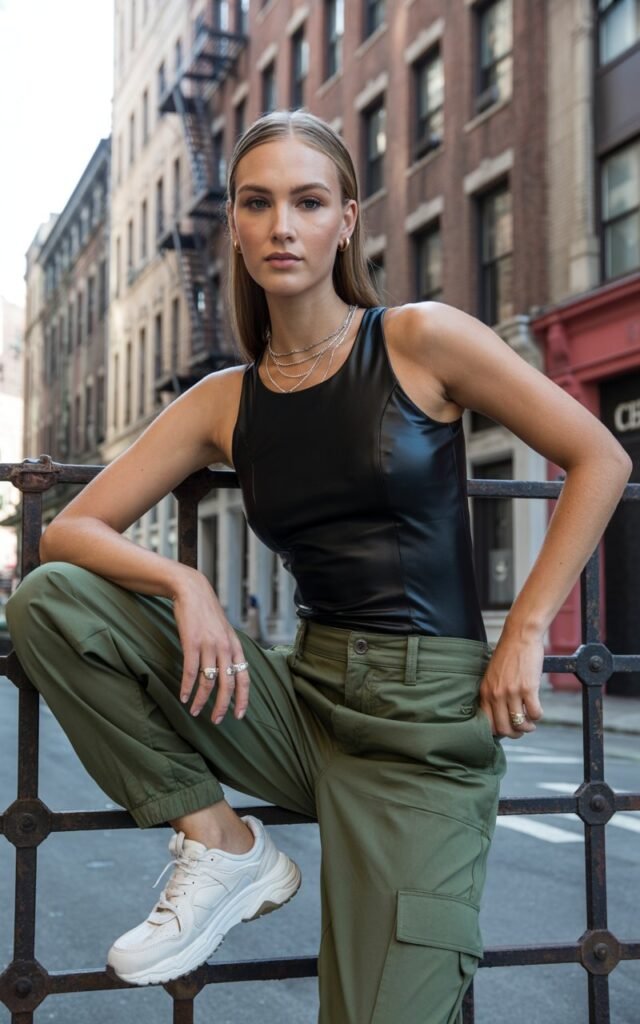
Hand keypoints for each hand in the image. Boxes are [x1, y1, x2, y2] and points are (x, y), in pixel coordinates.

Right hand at [170, 567, 249, 723]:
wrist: (192, 591)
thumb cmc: (207, 613)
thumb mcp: (225, 631)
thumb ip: (228, 651)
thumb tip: (229, 672)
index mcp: (236, 646)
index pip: (244, 678)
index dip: (243, 699)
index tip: (239, 715)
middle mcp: (225, 648)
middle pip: (228, 684)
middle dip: (222, 706)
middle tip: (216, 721)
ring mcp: (209, 646)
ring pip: (208, 681)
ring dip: (201, 700)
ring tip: (194, 711)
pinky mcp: (192, 643)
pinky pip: (190, 671)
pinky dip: (187, 687)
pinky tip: (183, 696)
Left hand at [478, 630, 543, 739]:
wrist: (520, 636)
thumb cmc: (508, 654)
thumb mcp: (492, 674)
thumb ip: (493, 692)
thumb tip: (499, 713)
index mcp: (486, 691)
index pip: (487, 723)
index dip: (498, 731)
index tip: (506, 729)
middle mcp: (497, 694)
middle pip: (503, 728)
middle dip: (514, 734)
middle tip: (521, 730)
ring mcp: (512, 692)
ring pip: (519, 724)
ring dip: (527, 728)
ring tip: (531, 723)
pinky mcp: (528, 688)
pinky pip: (534, 713)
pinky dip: (538, 717)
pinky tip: (537, 711)